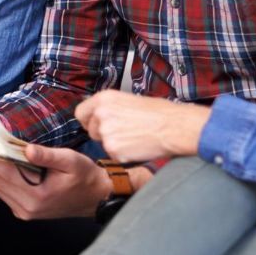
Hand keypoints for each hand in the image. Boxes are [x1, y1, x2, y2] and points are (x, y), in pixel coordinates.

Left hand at [0, 144, 109, 219]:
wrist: (96, 198)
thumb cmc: (85, 177)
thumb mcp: (71, 161)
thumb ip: (48, 155)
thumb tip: (28, 149)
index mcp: (36, 196)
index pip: (2, 172)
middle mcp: (25, 207)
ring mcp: (23, 211)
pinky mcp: (23, 210)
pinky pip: (2, 191)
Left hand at [75, 91, 208, 162]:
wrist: (174, 126)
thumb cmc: (159, 112)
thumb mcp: (128, 100)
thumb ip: (110, 107)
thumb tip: (98, 114)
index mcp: (104, 99)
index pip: (80, 113)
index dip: (88, 120)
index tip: (95, 124)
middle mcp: (101, 114)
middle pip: (90, 130)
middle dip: (103, 134)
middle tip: (124, 132)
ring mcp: (106, 133)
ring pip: (102, 143)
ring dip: (114, 144)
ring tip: (135, 137)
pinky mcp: (114, 150)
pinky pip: (113, 155)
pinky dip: (123, 154)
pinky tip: (138, 146)